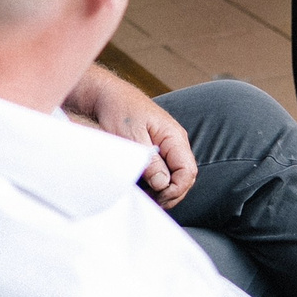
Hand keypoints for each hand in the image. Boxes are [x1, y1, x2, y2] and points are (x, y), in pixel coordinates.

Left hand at [66, 64, 198, 206]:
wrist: (109, 95)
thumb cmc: (119, 111)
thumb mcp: (132, 138)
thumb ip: (150, 162)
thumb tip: (163, 184)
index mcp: (174, 136)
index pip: (187, 172)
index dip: (175, 189)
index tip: (157, 197)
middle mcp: (176, 141)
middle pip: (185, 176)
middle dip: (171, 193)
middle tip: (151, 201)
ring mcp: (169, 144)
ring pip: (177, 175)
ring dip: (165, 189)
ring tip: (147, 195)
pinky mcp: (159, 148)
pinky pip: (167, 169)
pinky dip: (158, 181)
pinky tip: (145, 185)